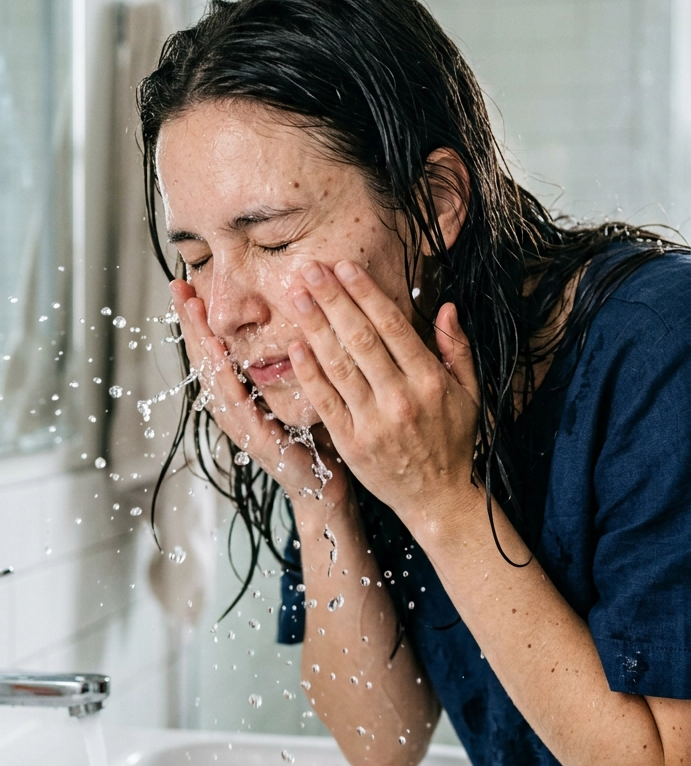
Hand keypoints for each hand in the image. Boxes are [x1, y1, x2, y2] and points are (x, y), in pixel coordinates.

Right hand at [169, 279, 348, 507]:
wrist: (324, 483)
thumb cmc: (312, 436)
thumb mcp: (294, 389)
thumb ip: (284, 361)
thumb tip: (290, 318)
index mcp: (237, 394)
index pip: (211, 348)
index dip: (197, 317)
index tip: (187, 282)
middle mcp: (229, 407)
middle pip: (203, 356)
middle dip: (189, 320)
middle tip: (177, 284)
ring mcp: (237, 423)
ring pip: (212, 374)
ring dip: (200, 338)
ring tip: (191, 306)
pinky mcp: (253, 437)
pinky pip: (235, 400)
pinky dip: (223, 374)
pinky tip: (216, 350)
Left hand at [286, 260, 480, 532]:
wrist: (437, 498)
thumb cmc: (452, 441)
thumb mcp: (469, 393)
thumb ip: (457, 348)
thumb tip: (446, 305)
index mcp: (430, 381)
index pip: (393, 326)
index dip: (366, 294)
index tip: (345, 268)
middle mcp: (400, 398)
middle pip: (360, 338)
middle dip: (333, 300)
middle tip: (310, 269)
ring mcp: (373, 422)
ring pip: (338, 365)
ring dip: (315, 326)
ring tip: (297, 295)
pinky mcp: (351, 442)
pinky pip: (324, 400)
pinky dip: (309, 371)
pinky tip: (295, 345)